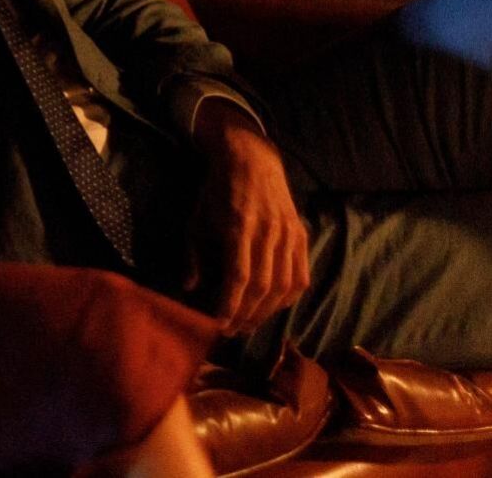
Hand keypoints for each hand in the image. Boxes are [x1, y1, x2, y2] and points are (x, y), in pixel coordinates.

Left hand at [185, 100, 308, 335]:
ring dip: (266, 312)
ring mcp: (289, 235)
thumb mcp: (196, 220)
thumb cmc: (217, 192)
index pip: (238, 278)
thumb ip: (193, 256)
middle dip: (246, 315)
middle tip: (231, 331)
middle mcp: (268, 233)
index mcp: (239, 228)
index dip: (229, 306)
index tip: (218, 325)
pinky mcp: (301, 236)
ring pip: (283, 286)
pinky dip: (288, 297)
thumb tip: (189, 289)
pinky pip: (300, 275)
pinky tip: (273, 307)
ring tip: (249, 323)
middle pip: (262, 287)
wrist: (251, 160)